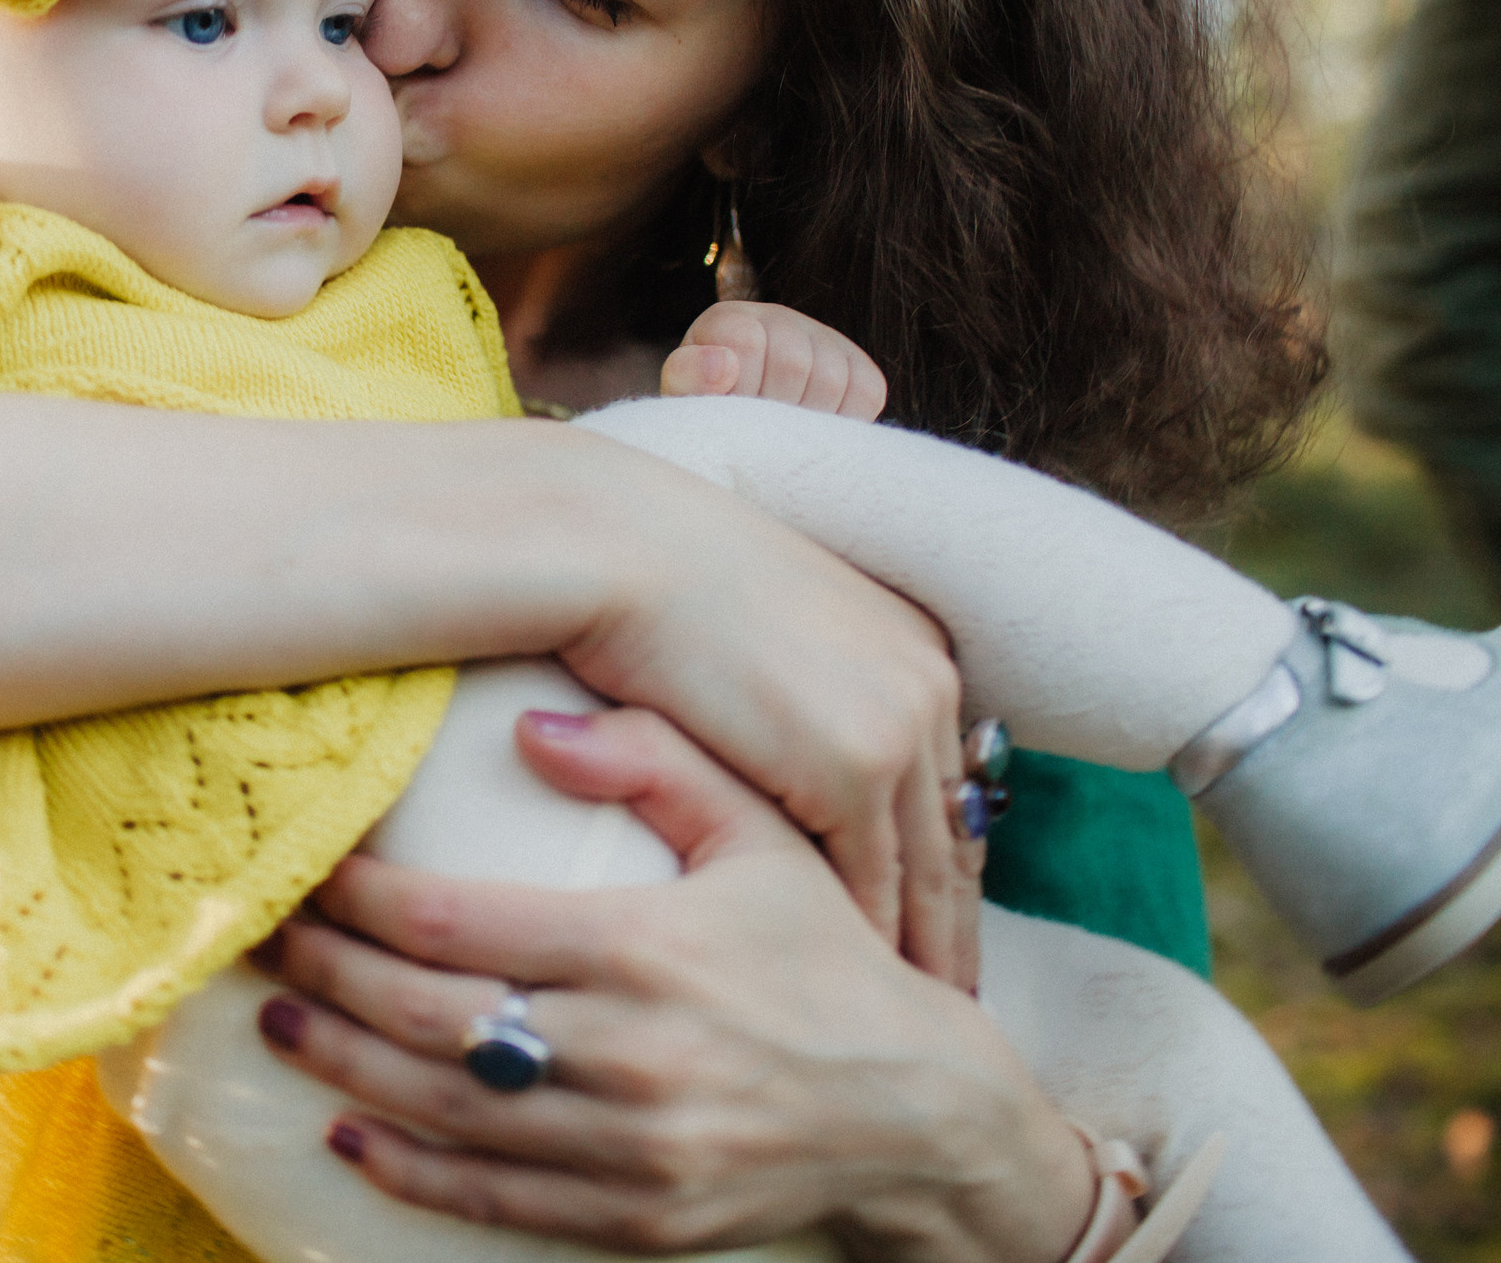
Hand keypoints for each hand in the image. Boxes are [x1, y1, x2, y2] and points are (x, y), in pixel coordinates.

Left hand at [254, 708, 1092, 1262]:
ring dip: (345, 1067)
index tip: (313, 866)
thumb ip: (656, 764)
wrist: (926, 1116)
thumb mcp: (763, 840)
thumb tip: (532, 726)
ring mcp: (631, 1149)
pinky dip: (409, 1170)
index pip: (456, 925)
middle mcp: (629, 1054)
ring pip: (444, 1111)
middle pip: (427, 1016)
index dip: (362, 901)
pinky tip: (350, 1132)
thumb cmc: (826, 960)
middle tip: (264, 939)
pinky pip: (493, 1198)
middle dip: (327, 976)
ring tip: (279, 1021)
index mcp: (646, 949)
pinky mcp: (637, 1218)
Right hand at [559, 457, 975, 985]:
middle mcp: (926, 682)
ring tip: (915, 1018)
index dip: (941, 857)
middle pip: (954, 833)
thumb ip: (784, 680)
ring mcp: (897, 724)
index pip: (943, 779)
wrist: (606, 542)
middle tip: (950, 997)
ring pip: (924, 873)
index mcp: (908, 641)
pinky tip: (859, 996)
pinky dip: (869, 945)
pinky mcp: (851, 765)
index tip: (937, 919)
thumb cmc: (642, 570)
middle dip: (953, 918)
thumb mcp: (747, 623)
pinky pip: (871, 882)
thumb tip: (766, 729)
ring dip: (922, 949)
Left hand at [661, 302, 887, 419]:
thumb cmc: (706, 418)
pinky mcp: (859, 368)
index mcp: (728, 320)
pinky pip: (867, 394)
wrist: (740, 435)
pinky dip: (842, 421)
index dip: (738, 388)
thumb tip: (723, 365)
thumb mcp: (683, 400)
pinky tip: (812, 428)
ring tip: (781, 432)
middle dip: (772, 410)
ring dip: (805, 420)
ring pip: (832, 380)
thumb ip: (687, 379)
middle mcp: (778, 319)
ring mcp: (822, 340)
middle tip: (756, 429)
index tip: (728, 413)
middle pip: (792, 363)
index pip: (745, 339)